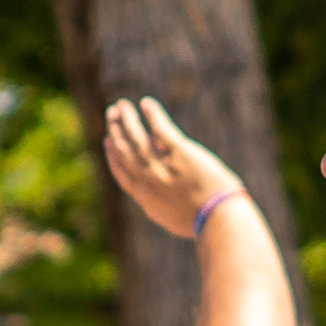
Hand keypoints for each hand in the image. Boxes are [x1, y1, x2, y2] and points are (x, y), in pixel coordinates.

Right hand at [100, 97, 241, 237]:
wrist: (218, 219)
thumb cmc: (203, 222)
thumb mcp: (173, 215)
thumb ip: (162, 198)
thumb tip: (160, 182)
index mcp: (144, 197)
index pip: (121, 172)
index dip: (112, 154)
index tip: (108, 140)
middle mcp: (148, 179)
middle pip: (125, 151)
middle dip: (115, 130)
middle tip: (111, 114)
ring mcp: (162, 166)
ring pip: (137, 138)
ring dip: (127, 119)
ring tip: (121, 105)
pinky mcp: (181, 153)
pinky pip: (161, 129)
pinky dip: (152, 115)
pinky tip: (146, 103)